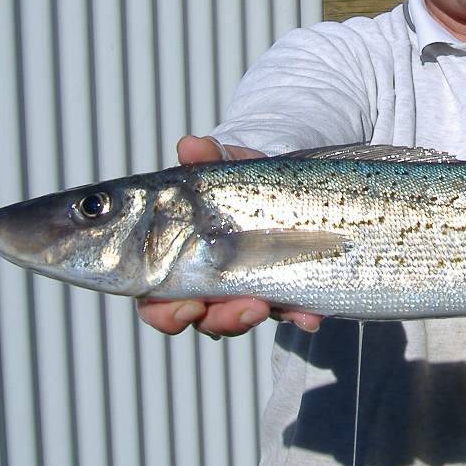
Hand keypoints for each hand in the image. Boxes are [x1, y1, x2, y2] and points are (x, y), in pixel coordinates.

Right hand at [135, 135, 322, 336]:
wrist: (283, 184)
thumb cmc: (239, 181)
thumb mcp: (227, 168)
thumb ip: (209, 159)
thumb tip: (191, 145)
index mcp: (176, 261)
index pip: (156, 300)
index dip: (164, 312)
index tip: (186, 306)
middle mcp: (205, 284)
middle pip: (198, 319)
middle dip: (218, 320)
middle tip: (240, 309)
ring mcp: (243, 291)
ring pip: (237, 319)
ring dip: (248, 318)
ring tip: (264, 306)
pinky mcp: (279, 293)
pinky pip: (285, 312)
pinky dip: (297, 316)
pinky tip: (309, 317)